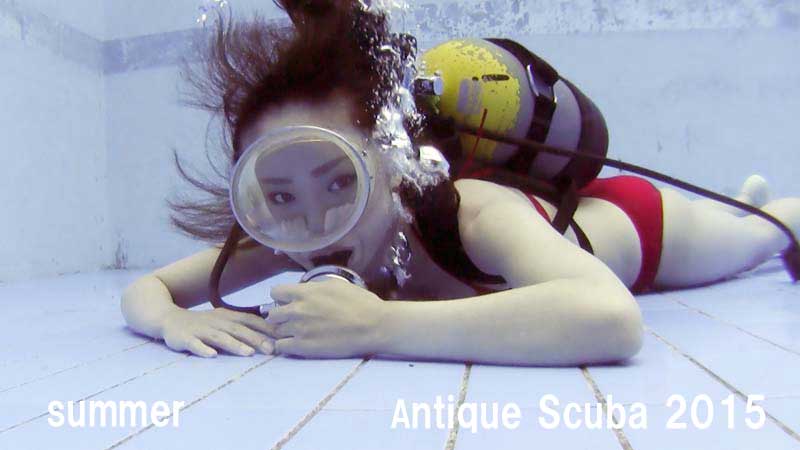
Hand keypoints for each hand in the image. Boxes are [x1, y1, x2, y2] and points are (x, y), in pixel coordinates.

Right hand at [160, 308, 275, 357]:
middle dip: (256, 339)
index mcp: (227, 317)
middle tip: (271, 350)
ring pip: (219, 337)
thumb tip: (271, 334)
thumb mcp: (224, 320)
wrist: (168, 318)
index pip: (250, 321)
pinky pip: (194, 344)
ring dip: (234, 345)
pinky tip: (211, 355)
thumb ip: (243, 326)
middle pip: (238, 330)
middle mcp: (216, 322)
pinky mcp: (184, 338)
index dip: (266, 328)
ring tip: (248, 354)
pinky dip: (203, 349)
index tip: (282, 337)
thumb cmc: (202, 323)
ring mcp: (200, 330)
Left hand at [266, 279, 387, 357]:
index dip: (281, 297)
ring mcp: (298, 329)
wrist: (373, 326)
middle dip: (281, 315)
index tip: (288, 302)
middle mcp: (297, 310)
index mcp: (304, 292)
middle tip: (294, 319)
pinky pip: (281, 346)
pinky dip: (286, 345)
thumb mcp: (336, 285)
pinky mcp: (303, 347)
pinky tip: (297, 343)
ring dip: (284, 331)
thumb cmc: (360, 303)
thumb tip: (305, 291)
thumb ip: (314, 288)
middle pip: (272, 314)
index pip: (275, 292)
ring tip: (298, 333)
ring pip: (276, 331)